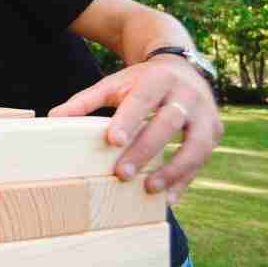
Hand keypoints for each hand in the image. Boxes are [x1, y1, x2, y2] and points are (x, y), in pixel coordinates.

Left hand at [48, 57, 222, 203]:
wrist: (181, 68)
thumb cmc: (140, 81)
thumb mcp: (114, 84)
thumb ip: (85, 101)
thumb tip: (52, 118)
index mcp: (158, 79)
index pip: (142, 100)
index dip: (128, 120)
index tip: (112, 141)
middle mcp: (187, 94)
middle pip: (168, 123)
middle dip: (146, 150)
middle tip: (121, 174)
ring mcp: (206, 114)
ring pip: (195, 145)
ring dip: (173, 170)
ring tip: (149, 189)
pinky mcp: (215, 132)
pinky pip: (202, 160)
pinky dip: (185, 180)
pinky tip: (167, 198)